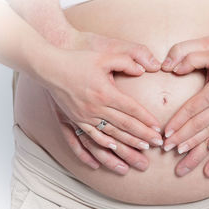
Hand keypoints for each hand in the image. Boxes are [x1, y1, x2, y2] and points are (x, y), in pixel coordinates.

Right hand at [37, 30, 163, 170]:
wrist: (50, 68)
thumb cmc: (78, 60)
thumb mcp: (104, 56)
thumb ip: (126, 61)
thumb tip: (143, 70)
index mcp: (105, 93)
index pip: (131, 110)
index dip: (146, 120)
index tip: (157, 128)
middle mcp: (95, 108)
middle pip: (124, 125)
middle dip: (143, 136)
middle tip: (157, 144)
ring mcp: (84, 116)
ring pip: (110, 135)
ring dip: (127, 144)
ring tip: (142, 151)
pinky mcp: (75, 119)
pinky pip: (90, 137)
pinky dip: (103, 145)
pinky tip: (113, 150)